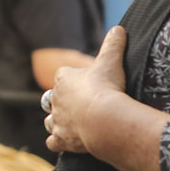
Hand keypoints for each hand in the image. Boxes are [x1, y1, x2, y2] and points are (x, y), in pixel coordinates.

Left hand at [46, 27, 126, 155]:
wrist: (104, 119)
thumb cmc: (106, 88)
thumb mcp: (111, 61)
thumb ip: (113, 44)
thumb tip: (119, 28)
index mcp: (64, 79)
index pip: (63, 76)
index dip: (73, 78)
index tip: (87, 82)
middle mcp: (55, 100)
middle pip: (54, 98)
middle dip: (64, 101)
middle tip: (81, 104)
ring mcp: (57, 121)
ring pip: (50, 120)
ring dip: (57, 120)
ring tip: (71, 122)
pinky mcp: (61, 140)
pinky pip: (53, 142)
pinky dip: (58, 141)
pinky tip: (65, 142)